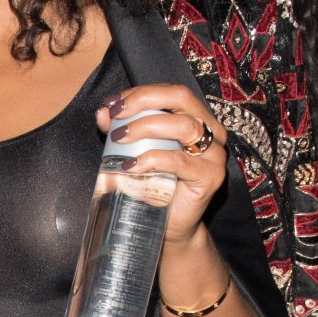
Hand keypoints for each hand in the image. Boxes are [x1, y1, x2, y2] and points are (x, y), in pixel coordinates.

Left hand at [95, 84, 226, 246]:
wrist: (169, 224)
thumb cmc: (155, 184)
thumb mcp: (134, 151)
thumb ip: (121, 129)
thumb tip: (102, 112)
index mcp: (197, 117)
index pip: (171, 92)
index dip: (141, 93)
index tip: (113, 104)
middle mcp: (212, 130)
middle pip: (181, 98)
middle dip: (144, 101)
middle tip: (117, 115)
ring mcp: (214, 154)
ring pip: (184, 126)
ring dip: (146, 127)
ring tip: (119, 139)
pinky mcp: (211, 177)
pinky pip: (180, 161)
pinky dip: (152, 159)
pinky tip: (131, 165)